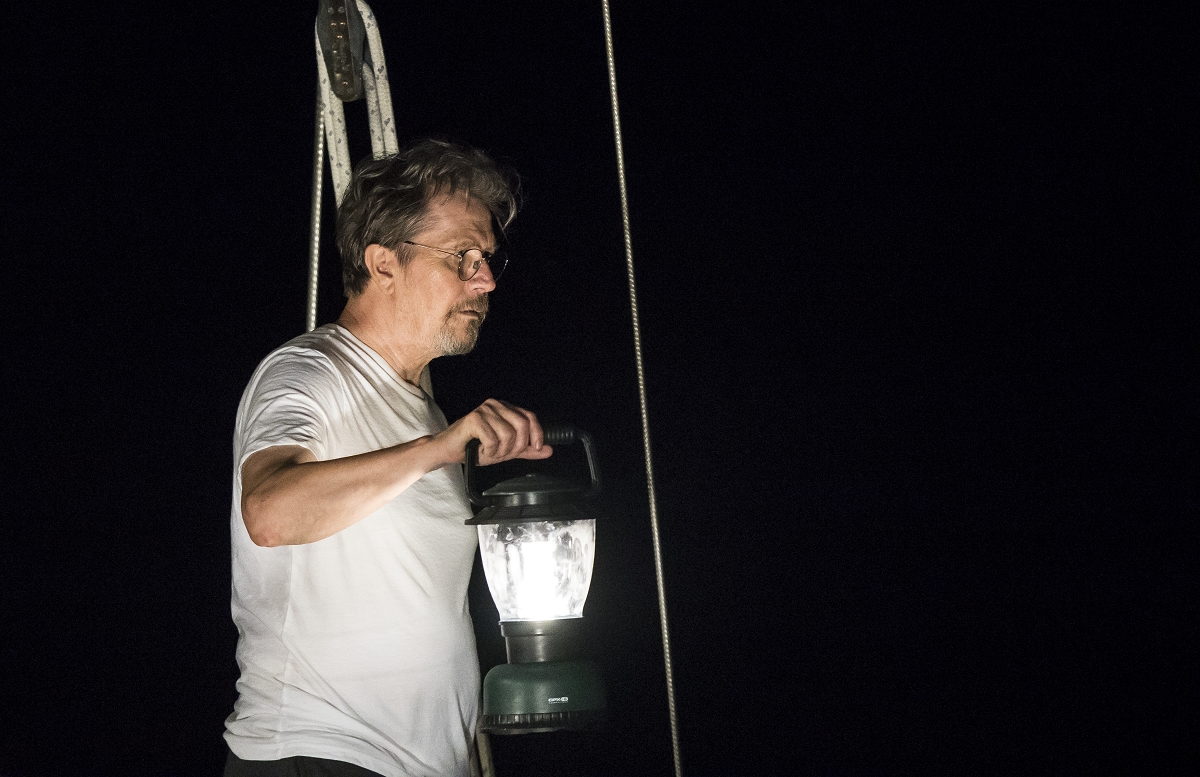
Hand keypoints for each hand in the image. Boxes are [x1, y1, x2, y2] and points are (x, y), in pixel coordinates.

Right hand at [437, 398, 553, 465]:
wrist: (449, 451)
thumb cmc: (475, 448)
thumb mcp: (506, 450)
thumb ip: (526, 450)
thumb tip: (548, 450)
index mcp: (505, 408)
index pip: (530, 417)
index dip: (537, 434)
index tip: (537, 447)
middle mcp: (496, 405)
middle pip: (522, 425)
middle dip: (516, 446)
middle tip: (502, 453)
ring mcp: (485, 410)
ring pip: (508, 435)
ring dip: (500, 451)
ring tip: (488, 451)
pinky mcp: (474, 418)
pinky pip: (493, 439)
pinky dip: (489, 451)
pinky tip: (480, 449)